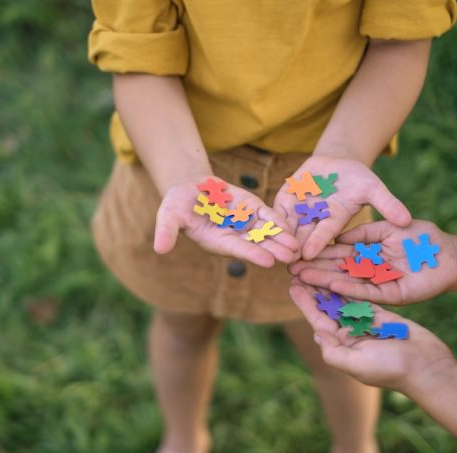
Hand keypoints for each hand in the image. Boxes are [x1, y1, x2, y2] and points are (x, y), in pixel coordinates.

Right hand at [154, 175, 298, 266]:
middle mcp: (233, 236)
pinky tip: (293, 227)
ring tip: (298, 246)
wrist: (188, 187)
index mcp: (216, 241)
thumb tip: (159, 249)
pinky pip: (267, 216)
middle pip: (257, 244)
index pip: (237, 249)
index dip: (252, 254)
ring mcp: (244, 223)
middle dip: (274, 250)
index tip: (268, 261)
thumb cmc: (176, 204)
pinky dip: (279, 221)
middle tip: (291, 257)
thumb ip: (166, 232)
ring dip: (281, 239)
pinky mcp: (251, 209)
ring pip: (266, 233)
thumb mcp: (168, 216)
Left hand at [272, 155, 410, 260]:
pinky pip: (275, 211)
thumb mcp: (373, 187)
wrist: (336, 162)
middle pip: (302, 237)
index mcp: (335, 221)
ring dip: (278, 237)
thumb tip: (408, 220)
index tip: (309, 253)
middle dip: (292, 248)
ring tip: (268, 246)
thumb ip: (387, 203)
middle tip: (282, 261)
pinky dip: (268, 218)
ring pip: (286, 227)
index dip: (316, 243)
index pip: (324, 235)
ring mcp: (299, 213)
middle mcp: (315, 222)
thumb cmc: (358, 177)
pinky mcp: (285, 202)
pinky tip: (260, 226)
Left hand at [289, 281, 455, 392]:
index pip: (318, 321)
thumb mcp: (356, 364)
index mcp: (342, 346)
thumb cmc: (391, 369)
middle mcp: (351, 334)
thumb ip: (333, 351)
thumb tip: (317, 334)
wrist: (427, 367)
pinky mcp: (382, 314)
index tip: (292, 285)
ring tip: (317, 266)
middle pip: (328, 308)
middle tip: (300, 268)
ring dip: (330, 284)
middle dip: (314, 290)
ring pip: (343, 300)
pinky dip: (351, 286)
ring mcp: (366, 324)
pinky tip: (340, 271)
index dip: (305, 303)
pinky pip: (362, 297)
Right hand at [290, 220, 456, 304]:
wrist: (452, 254)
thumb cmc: (423, 237)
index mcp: (367, 255)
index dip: (318, 254)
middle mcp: (369, 272)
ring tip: (301, 279)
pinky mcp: (391, 295)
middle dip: (313, 270)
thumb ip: (364, 232)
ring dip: (324, 281)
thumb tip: (338, 238)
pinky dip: (349, 288)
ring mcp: (378, 285)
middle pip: (336, 271)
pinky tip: (330, 284)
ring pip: (346, 283)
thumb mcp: (388, 228)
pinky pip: (367, 292)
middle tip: (289, 270)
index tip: (298, 252)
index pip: (337, 255)